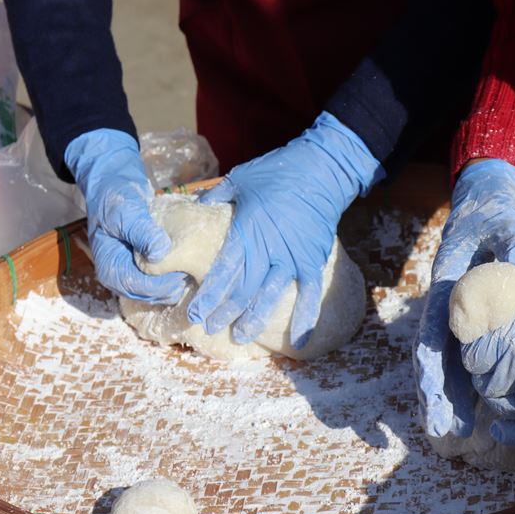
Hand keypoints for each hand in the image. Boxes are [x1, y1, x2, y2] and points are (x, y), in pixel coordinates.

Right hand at [65, 129, 186, 302]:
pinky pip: (164, 281)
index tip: (184, 270)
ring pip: (160, 291)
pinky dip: (177, 274)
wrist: (116, 186)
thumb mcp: (126, 210)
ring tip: (196, 266)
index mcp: (110, 268)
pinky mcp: (146, 270)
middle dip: (173, 284)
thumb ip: (141, 231)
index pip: (138, 287)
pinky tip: (191, 263)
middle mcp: (120, 278)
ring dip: (178, 281)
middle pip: (151, 294)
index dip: (162, 283)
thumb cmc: (116, 197)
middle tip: (197, 269)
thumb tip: (160, 253)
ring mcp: (133, 275)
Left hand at [187, 111, 383, 348]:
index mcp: (247, 231)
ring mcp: (292, 258)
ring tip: (240, 337)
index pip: (223, 270)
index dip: (208, 295)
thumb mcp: (239, 179)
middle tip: (209, 328)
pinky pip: (309, 295)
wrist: (320, 170)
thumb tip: (194, 208)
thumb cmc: (276, 172)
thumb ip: (216, 197)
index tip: (195, 314)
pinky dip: (305, 319)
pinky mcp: (312, 261)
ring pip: (270, 297)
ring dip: (253, 320)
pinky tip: (297, 342)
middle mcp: (268, 249)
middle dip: (224, 312)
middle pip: (242, 290)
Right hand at [414, 159, 514, 437]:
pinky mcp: (462, 322)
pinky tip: (462, 408)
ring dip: (443, 395)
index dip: (430, 367)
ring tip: (449, 429)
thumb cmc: (489, 220)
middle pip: (432, 357)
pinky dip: (455, 384)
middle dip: (434, 394)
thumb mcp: (501, 226)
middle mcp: (441, 308)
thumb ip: (509, 246)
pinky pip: (455, 357)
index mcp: (443, 289)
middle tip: (440, 429)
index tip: (431, 394)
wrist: (479, 211)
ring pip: (441, 363)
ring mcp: (449, 317)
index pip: (432, 333)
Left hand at [461, 241, 514, 445]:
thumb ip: (494, 307)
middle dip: (485, 375)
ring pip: (501, 407)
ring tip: (506, 385)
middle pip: (483, 384)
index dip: (475, 353)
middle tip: (495, 366)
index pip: (471, 358)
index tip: (481, 348)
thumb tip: (474, 309)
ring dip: (499, 397)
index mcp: (504, 341)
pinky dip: (514, 434)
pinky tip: (499, 431)